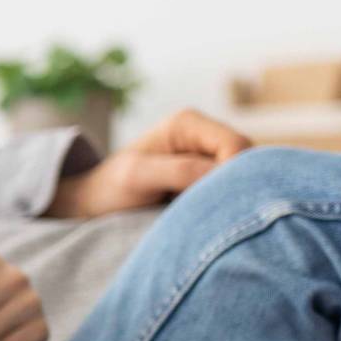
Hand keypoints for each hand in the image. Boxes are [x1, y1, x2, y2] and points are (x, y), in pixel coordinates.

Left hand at [44, 108, 249, 217]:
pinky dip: (225, 203)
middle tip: (218, 214)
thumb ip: (180, 170)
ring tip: (207, 216)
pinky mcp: (206, 176)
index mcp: (188, 123)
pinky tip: (208, 217)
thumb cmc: (109, 188)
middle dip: (237, 184)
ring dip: (231, 196)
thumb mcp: (138, 176)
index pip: (236, 144)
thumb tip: (223, 175)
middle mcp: (203, 134)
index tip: (216, 201)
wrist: (93, 205)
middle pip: (246, 158)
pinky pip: (230, 188)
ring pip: (242, 175)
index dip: (234, 172)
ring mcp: (206, 155)